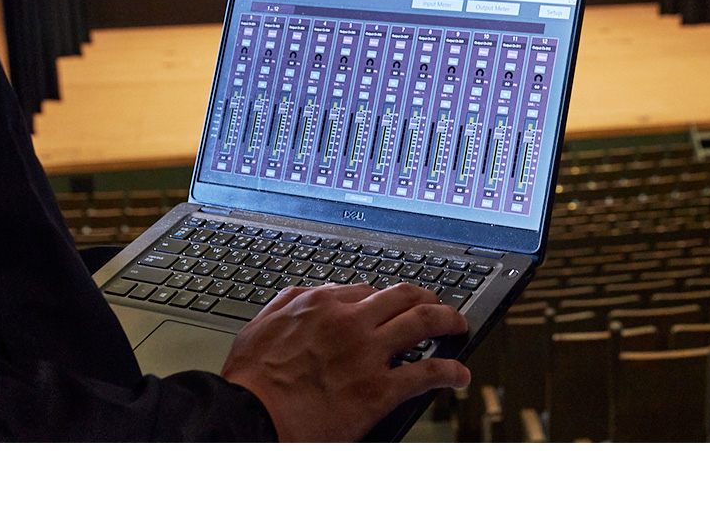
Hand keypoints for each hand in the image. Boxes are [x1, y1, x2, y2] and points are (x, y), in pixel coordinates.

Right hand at [220, 282, 470, 441]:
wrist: (250, 418)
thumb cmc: (251, 381)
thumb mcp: (262, 325)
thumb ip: (290, 302)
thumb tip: (315, 293)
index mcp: (321, 305)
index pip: (367, 290)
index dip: (385, 299)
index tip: (393, 307)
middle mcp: (350, 322)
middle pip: (403, 297)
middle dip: (427, 299)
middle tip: (438, 306)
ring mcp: (368, 354)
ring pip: (424, 323)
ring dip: (448, 321)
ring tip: (458, 327)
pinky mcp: (379, 389)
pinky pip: (427, 373)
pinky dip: (451, 371)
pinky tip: (459, 374)